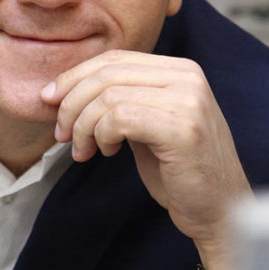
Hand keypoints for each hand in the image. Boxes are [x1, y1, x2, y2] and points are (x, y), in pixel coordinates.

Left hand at [41, 50, 251, 269]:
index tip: (50, 101)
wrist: (218, 211)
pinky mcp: (182, 128)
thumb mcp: (148, 126)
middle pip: (107, 74)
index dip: (75, 77)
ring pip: (109, 96)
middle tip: (63, 134)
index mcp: (180, 71)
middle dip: (72, 104)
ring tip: (85, 151)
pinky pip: (120, 118)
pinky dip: (102, 135)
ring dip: (84, 126)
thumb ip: (122, 101)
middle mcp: (188, 77)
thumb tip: (67, 90)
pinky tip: (108, 152)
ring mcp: (188, 101)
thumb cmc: (180, 173)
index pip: (114, 59)